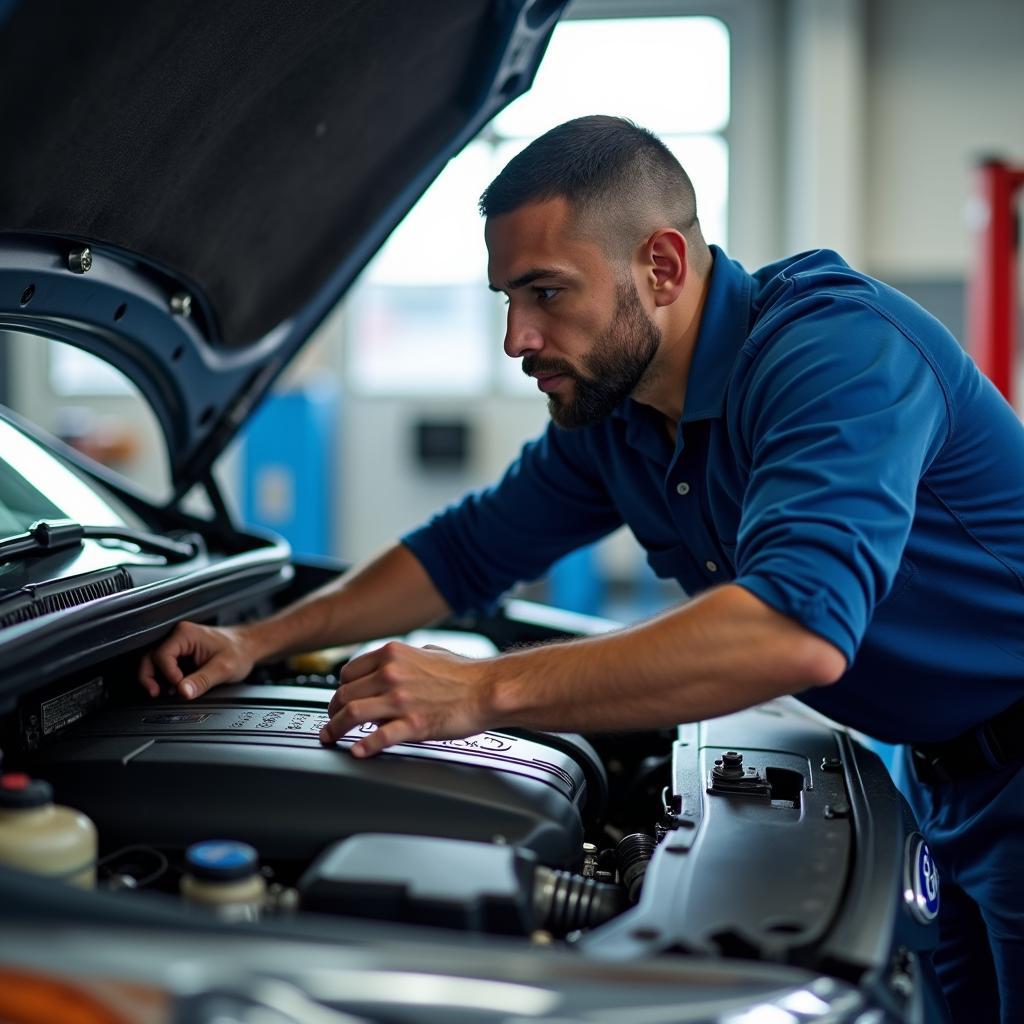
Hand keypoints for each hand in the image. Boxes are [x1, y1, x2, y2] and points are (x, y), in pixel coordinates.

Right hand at [138, 621, 257, 698]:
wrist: (248, 647)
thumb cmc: (238, 651)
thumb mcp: (223, 668)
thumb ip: (202, 680)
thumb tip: (183, 692)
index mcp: (186, 634)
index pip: (162, 655)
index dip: (167, 674)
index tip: (178, 686)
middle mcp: (178, 636)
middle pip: (149, 657)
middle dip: (149, 677)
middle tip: (156, 694)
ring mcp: (177, 645)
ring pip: (153, 662)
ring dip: (154, 679)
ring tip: (163, 693)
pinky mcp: (179, 654)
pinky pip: (163, 666)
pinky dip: (163, 678)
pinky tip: (171, 688)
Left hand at [320, 641, 492, 756]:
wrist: (489, 689)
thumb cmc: (465, 674)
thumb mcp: (429, 652)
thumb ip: (406, 658)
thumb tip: (395, 665)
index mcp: (393, 654)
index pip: (348, 672)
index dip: (342, 688)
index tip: (341, 699)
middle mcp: (391, 674)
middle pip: (343, 694)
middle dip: (332, 711)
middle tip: (331, 722)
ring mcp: (400, 700)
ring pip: (351, 714)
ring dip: (335, 728)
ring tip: (331, 737)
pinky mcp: (412, 724)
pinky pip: (378, 738)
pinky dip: (363, 747)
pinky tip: (356, 752)